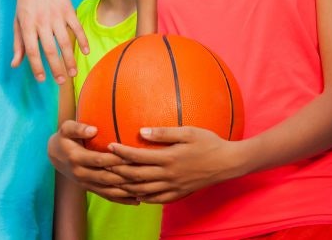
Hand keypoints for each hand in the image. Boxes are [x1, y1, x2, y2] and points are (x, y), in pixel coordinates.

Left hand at [11, 0, 88, 83]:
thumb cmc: (25, 1)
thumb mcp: (17, 20)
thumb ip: (17, 44)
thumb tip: (15, 65)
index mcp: (27, 25)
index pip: (32, 51)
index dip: (37, 67)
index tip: (42, 79)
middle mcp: (41, 22)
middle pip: (49, 49)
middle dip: (56, 68)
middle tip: (61, 81)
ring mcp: (56, 15)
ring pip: (64, 41)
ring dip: (69, 59)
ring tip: (73, 73)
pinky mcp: (68, 9)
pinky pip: (77, 27)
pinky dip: (82, 40)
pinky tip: (85, 52)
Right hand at [48, 121, 137, 203]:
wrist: (54, 156)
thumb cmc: (64, 138)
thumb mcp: (66, 129)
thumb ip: (78, 128)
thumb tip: (93, 129)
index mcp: (76, 158)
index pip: (99, 160)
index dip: (116, 158)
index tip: (132, 155)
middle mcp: (81, 174)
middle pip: (107, 177)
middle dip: (126, 176)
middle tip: (144, 172)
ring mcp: (86, 184)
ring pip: (109, 190)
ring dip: (127, 191)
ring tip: (145, 189)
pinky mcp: (90, 189)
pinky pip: (107, 196)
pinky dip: (122, 199)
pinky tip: (137, 200)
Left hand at [108, 127, 241, 203]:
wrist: (228, 163)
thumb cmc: (209, 142)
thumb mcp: (188, 132)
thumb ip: (164, 133)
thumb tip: (141, 132)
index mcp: (169, 158)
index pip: (138, 156)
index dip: (121, 152)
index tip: (109, 146)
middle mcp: (168, 175)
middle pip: (136, 176)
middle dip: (117, 170)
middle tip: (104, 165)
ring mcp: (173, 187)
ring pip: (143, 190)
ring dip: (126, 186)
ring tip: (113, 180)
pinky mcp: (179, 194)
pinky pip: (157, 200)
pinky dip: (143, 197)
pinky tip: (135, 194)